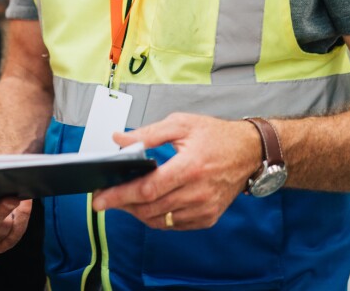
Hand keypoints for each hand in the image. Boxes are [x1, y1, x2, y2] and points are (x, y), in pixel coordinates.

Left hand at [90, 113, 258, 230]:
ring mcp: (204, 209)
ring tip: (124, 199)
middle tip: (105, 198)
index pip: (147, 189)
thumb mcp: (181, 124)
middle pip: (149, 208)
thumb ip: (148, 133)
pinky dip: (156, 217)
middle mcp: (197, 192)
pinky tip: (148, 204)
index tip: (100, 198)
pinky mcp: (208, 217)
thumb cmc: (215, 135)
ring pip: (159, 220)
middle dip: (122, 204)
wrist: (249, 151)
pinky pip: (173, 225)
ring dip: (137, 212)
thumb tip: (119, 139)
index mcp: (190, 167)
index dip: (120, 195)